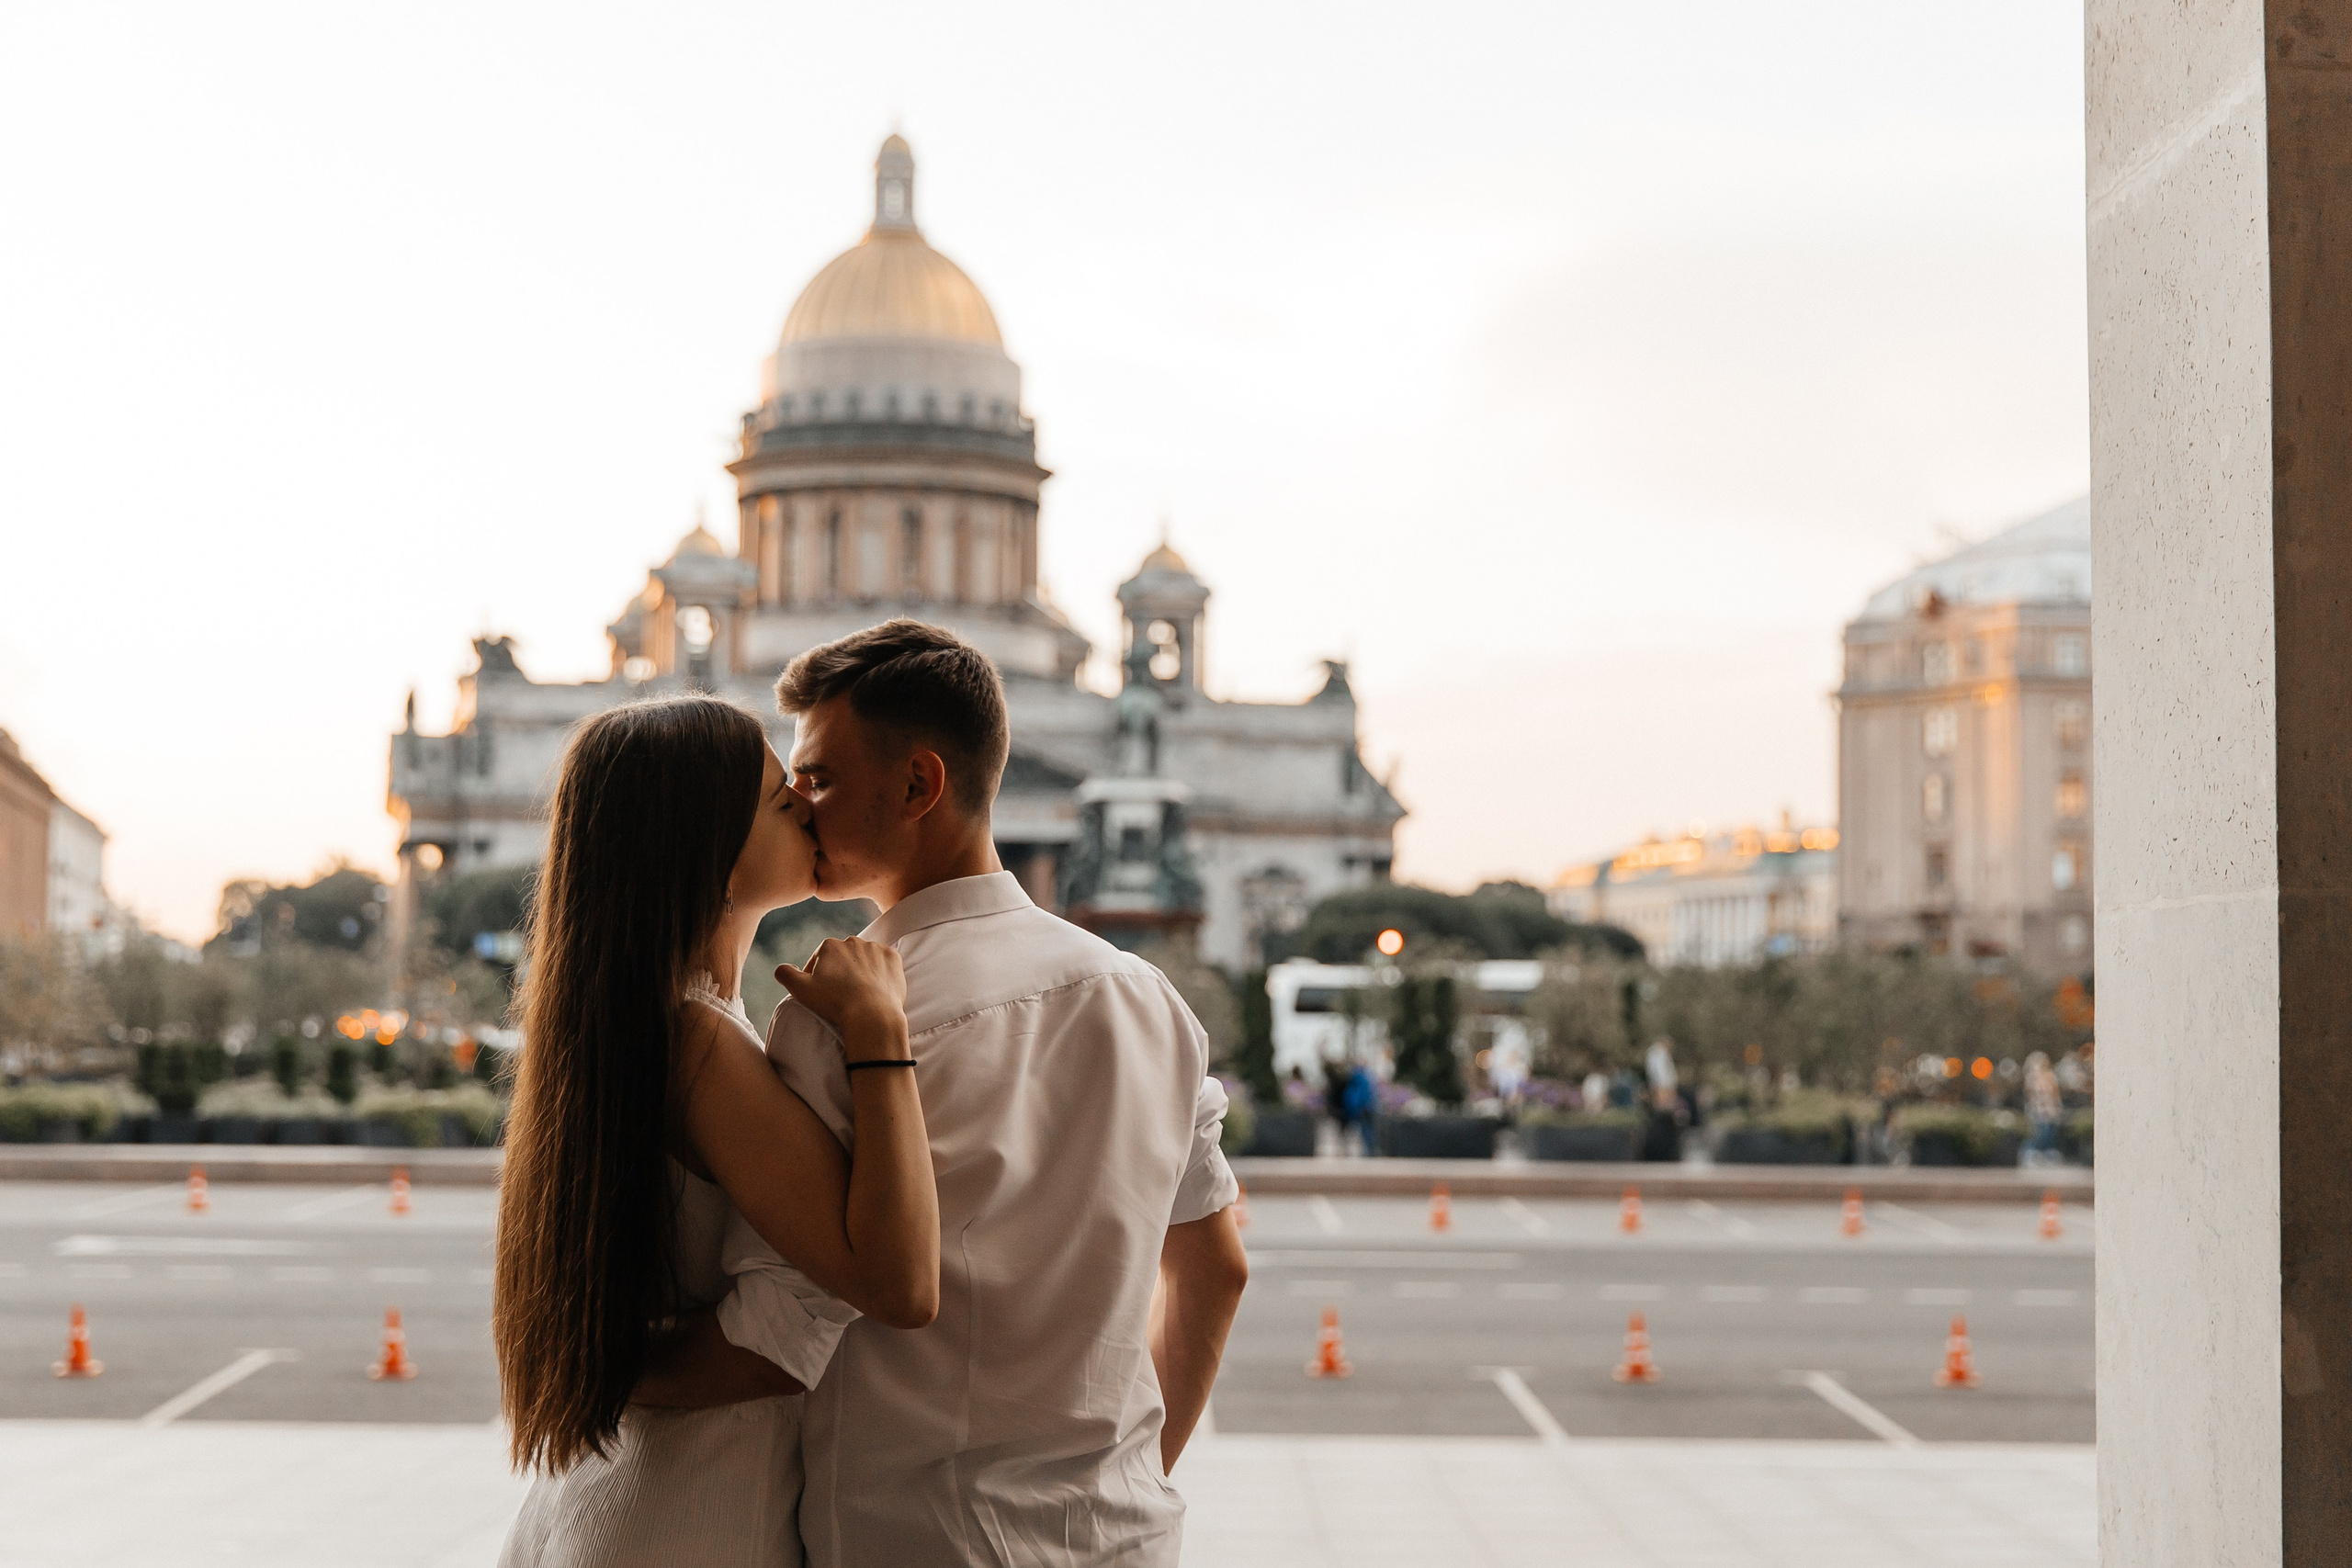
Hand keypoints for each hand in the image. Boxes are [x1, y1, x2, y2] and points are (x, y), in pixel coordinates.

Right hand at [776, 937, 907, 1054]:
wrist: (872, 1015)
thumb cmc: (834, 1003)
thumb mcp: (800, 990)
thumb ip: (785, 974)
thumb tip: (782, 968)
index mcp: (830, 945)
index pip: (820, 958)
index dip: (817, 975)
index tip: (821, 991)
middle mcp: (853, 941)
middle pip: (843, 957)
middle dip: (840, 971)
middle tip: (841, 993)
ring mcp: (875, 948)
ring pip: (865, 959)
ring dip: (861, 971)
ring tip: (859, 992)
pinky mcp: (894, 958)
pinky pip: (884, 963)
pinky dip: (880, 973)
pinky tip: (876, 987)